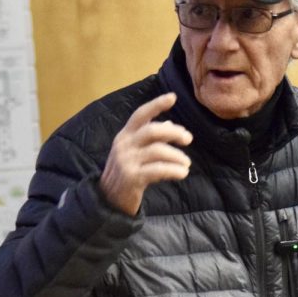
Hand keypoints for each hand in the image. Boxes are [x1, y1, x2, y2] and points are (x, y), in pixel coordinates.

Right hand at [99, 93, 192, 214]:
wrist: (108, 200)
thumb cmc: (126, 172)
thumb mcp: (134, 152)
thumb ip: (149, 138)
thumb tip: (169, 123)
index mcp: (125, 135)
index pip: (140, 115)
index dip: (156, 104)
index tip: (173, 97)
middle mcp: (124, 145)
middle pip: (153, 131)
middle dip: (174, 133)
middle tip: (188, 139)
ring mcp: (127, 161)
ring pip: (158, 151)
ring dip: (177, 156)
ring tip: (186, 164)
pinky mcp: (132, 177)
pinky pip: (158, 170)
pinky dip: (174, 170)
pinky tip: (182, 173)